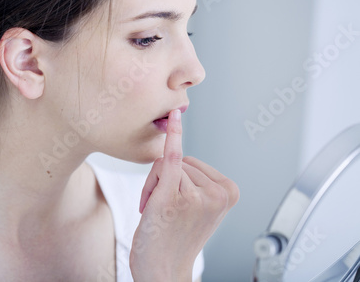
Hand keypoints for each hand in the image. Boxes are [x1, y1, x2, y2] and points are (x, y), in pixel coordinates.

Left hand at [130, 109, 238, 281]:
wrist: (162, 270)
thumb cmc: (175, 239)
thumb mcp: (198, 209)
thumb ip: (197, 181)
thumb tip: (177, 137)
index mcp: (229, 192)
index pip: (193, 163)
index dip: (177, 180)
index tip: (178, 207)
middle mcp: (218, 193)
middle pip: (181, 161)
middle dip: (165, 182)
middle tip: (164, 213)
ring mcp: (196, 194)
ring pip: (164, 165)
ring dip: (154, 186)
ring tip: (159, 214)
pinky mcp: (173, 196)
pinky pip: (171, 157)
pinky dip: (173, 135)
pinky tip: (173, 117)